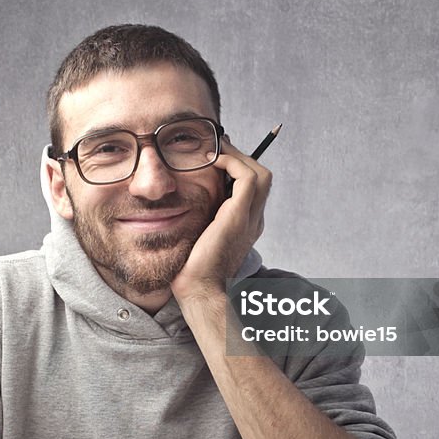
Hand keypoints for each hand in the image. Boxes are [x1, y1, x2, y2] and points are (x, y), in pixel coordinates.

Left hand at [170, 142, 271, 304]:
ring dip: (238, 157)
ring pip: (261, 174)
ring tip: (215, 151)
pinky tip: (212, 162)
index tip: (214, 157)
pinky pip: (247, 178)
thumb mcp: (195, 237)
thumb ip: (197, 219)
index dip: (237, 168)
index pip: (252, 188)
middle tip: (216, 148)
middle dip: (240, 158)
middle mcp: (253, 221)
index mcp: (245, 225)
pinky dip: (232, 163)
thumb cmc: (190, 269)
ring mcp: (250, 218)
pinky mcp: (239, 216)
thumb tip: (177, 200)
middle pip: (262, 178)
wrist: (197, 290)